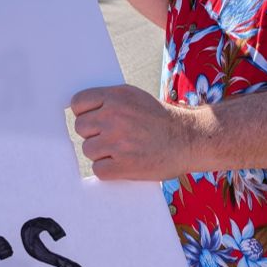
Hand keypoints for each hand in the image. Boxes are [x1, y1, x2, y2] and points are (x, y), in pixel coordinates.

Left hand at [72, 84, 186, 180]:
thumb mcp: (134, 97)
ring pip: (88, 149)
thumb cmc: (159, 118)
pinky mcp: (123, 165)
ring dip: (100, 153)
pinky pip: (98, 170)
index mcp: (116, 97)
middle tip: (111, 136)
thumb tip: (81, 109)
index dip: (84, 112)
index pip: (78, 103)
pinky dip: (108, 170)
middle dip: (93, 133)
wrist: (188, 139)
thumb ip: (108, 100)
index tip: (93, 119)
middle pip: (80, 127)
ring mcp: (118, 142)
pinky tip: (122, 163)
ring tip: (120, 150)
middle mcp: (114, 118)